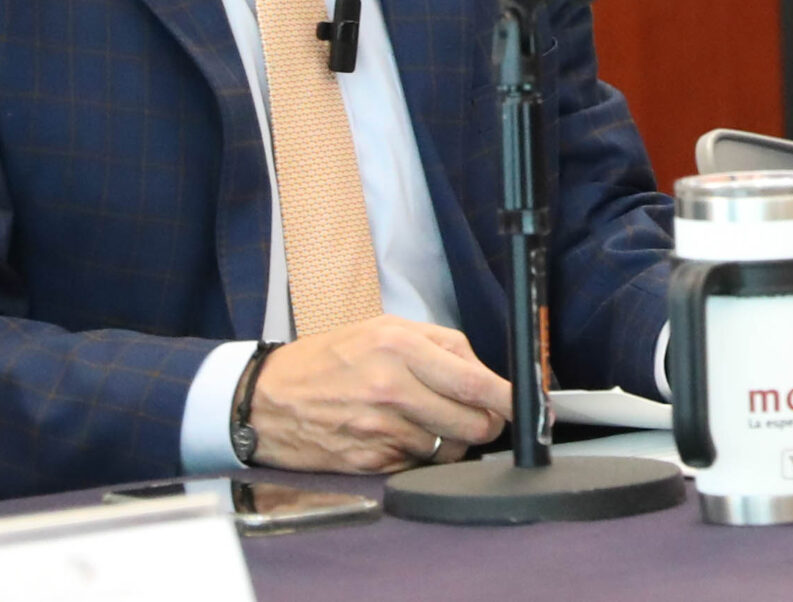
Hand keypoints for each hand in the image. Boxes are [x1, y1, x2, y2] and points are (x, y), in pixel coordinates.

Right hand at [246, 316, 512, 473]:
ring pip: (450, 448)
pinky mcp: (369, 460)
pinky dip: (420, 454)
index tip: (527, 404)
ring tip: (426, 419)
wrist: (265, 399)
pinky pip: (419, 464)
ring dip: (451, 439)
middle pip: (473, 423)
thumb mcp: (385, 328)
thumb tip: (486, 375)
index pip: (476, 382)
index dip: (509, 398)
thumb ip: (441, 345)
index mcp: (401, 347)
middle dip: (485, 422)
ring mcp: (380, 430)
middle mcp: (393, 389)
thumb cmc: (329, 359)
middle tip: (478, 414)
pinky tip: (399, 435)